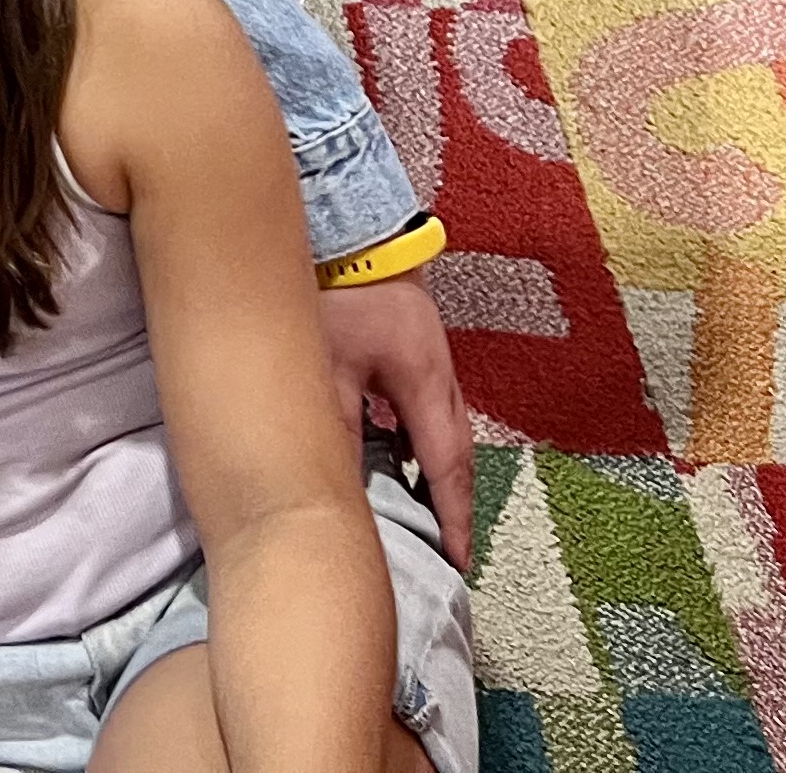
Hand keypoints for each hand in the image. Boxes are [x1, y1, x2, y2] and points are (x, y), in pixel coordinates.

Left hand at [314, 272, 473, 568]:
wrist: (348, 224)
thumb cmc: (335, 286)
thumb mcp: (326, 363)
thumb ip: (337, 427)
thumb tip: (337, 489)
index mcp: (425, 381)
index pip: (445, 466)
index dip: (451, 517)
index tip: (458, 561)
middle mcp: (441, 374)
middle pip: (456, 452)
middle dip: (454, 502)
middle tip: (449, 547)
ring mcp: (432, 359)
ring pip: (444, 430)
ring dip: (439, 473)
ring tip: (426, 514)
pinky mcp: (415, 347)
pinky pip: (428, 409)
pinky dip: (421, 441)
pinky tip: (399, 454)